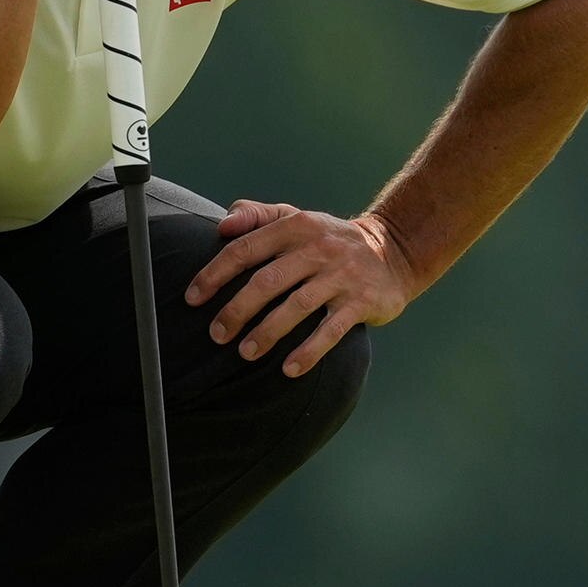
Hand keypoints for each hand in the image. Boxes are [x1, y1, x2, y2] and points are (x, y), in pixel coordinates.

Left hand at [188, 202, 413, 376]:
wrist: (395, 251)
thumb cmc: (331, 240)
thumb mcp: (298, 219)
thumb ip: (258, 217)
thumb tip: (222, 225)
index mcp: (297, 226)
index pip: (246, 248)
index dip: (215, 274)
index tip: (192, 298)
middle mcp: (319, 248)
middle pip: (268, 281)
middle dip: (236, 310)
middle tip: (216, 335)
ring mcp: (342, 275)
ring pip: (297, 306)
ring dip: (267, 333)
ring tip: (246, 352)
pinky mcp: (362, 301)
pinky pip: (331, 330)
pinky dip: (309, 351)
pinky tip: (289, 370)